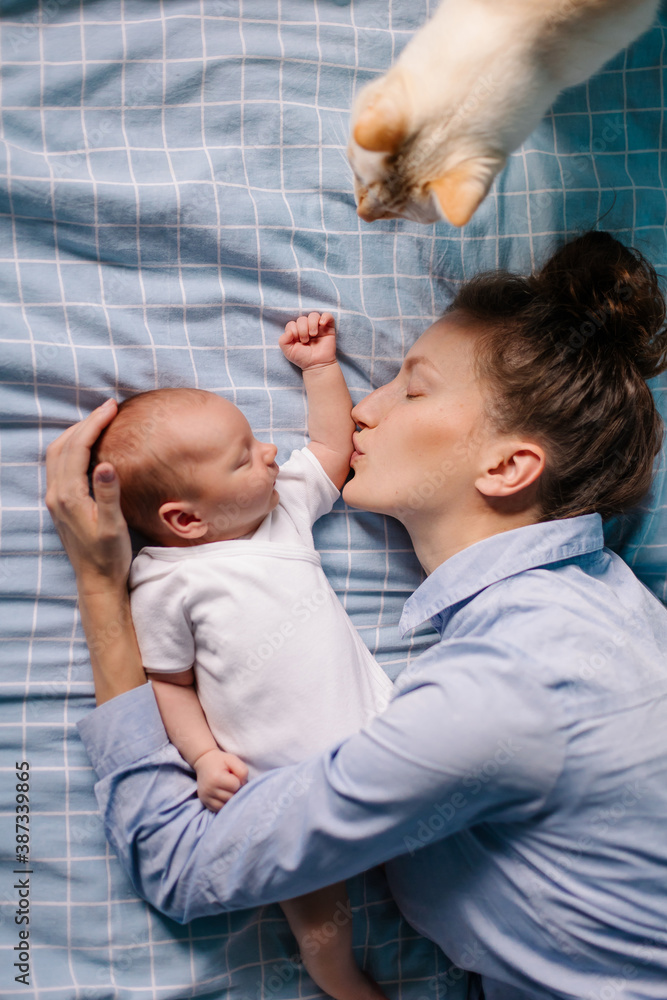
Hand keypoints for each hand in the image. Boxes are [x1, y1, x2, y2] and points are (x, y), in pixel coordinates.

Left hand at [45, 398, 130, 595]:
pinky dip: (73, 447)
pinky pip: (60, 464)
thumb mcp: (113, 527)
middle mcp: (56, 494)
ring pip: (58, 453)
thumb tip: (106, 464)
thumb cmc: (109, 556)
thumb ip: (108, 495)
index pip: (77, 448)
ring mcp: (55, 499)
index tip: (112, 407)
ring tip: (100, 421)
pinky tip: (88, 446)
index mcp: (68, 496)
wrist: (97, 581)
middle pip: (64, 445)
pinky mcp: (60, 503)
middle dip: (85, 423)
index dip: (94, 424)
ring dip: (76, 433)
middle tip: (109, 408)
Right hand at [193, 748, 248, 811]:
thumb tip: (244, 786)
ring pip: (226, 805)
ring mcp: (206, 797)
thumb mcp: (233, 760)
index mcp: (216, 778)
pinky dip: (224, 804)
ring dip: (230, 798)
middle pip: (231, 797)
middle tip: (231, 783)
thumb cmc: (221, 761)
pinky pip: (219, 809)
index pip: (235, 785)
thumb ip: (242, 771)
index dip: (238, 780)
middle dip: (235, 790)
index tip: (233, 775)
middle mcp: (209, 789)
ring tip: (227, 789)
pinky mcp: (205, 802)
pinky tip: (223, 795)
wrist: (204, 761)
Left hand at [279, 312, 336, 369]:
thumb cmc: (303, 358)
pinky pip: (328, 316)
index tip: (297, 341)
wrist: (317, 365)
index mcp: (296, 332)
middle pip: (302, 319)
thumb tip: (289, 331)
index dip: (294, 331)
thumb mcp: (288, 351)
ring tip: (313, 335)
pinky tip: (322, 324)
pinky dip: (325, 317)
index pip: (292, 324)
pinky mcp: (328, 328)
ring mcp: (317, 327)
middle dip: (302, 329)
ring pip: (313, 315)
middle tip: (305, 341)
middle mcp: (306, 328)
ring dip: (312, 324)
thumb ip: (283, 340)